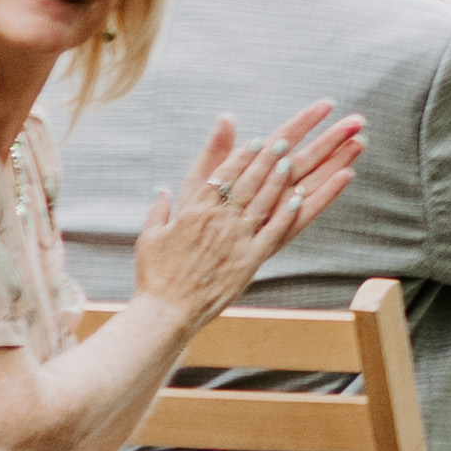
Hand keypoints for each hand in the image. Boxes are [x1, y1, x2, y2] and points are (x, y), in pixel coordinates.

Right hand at [129, 105, 364, 326]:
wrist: (168, 310)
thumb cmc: (155, 275)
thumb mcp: (150, 237)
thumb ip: (159, 210)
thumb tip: (160, 189)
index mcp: (194, 212)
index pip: (222, 176)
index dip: (241, 157)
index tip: (257, 141)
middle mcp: (219, 221)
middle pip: (247, 183)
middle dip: (266, 160)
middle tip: (282, 142)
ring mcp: (237, 239)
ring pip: (263, 202)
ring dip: (279, 179)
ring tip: (292, 160)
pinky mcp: (250, 260)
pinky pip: (273, 231)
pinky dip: (288, 213)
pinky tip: (300, 197)